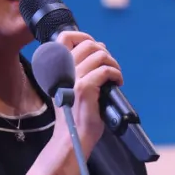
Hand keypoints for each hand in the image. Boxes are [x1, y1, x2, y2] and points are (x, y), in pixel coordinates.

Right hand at [52, 29, 122, 157]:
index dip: (83, 36)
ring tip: (115, 76)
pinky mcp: (84, 88)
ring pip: (99, 54)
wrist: (72, 138)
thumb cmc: (75, 115)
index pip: (64, 38)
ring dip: (113, 63)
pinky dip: (116, 74)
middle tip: (110, 66)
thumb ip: (78, 68)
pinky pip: (105, 70)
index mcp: (57, 69)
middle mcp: (62, 71)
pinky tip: (117, 83)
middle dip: (104, 51)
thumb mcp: (71, 87)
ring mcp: (73, 79)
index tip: (96, 47)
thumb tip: (98, 48)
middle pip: (87, 43)